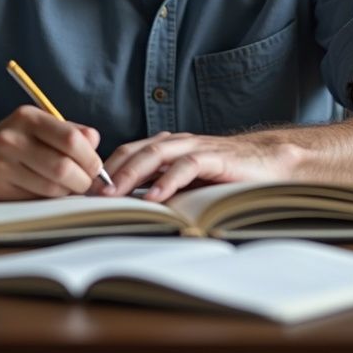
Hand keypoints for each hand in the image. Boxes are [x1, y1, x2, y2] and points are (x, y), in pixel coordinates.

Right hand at [0, 105, 104, 200]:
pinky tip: (49, 193)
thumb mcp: (40, 126)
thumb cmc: (16, 142)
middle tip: (86, 183)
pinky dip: (50, 201)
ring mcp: (1, 165)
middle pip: (63, 167)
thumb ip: (71, 132)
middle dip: (83, 180)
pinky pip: (36, 200)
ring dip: (68, 193)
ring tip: (68, 188)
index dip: (90, 157)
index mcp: (28, 117)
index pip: (71, 139)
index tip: (96, 167)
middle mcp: (12, 139)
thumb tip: (95, 143)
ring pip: (51, 188)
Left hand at [99, 130, 291, 202]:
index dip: (104, 170)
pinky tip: (155, 197)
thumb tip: (128, 209)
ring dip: (131, 174)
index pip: (126, 153)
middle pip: (133, 150)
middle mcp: (176, 142)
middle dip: (109, 172)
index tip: (83, 191)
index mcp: (166, 147)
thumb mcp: (187, 183)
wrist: (269, 163)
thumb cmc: (226, 175)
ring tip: (113, 194)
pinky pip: (186, 166)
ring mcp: (194, 147)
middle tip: (88, 194)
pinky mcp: (215, 157)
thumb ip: (161, 187)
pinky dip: (168, 181)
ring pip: (155, 154)